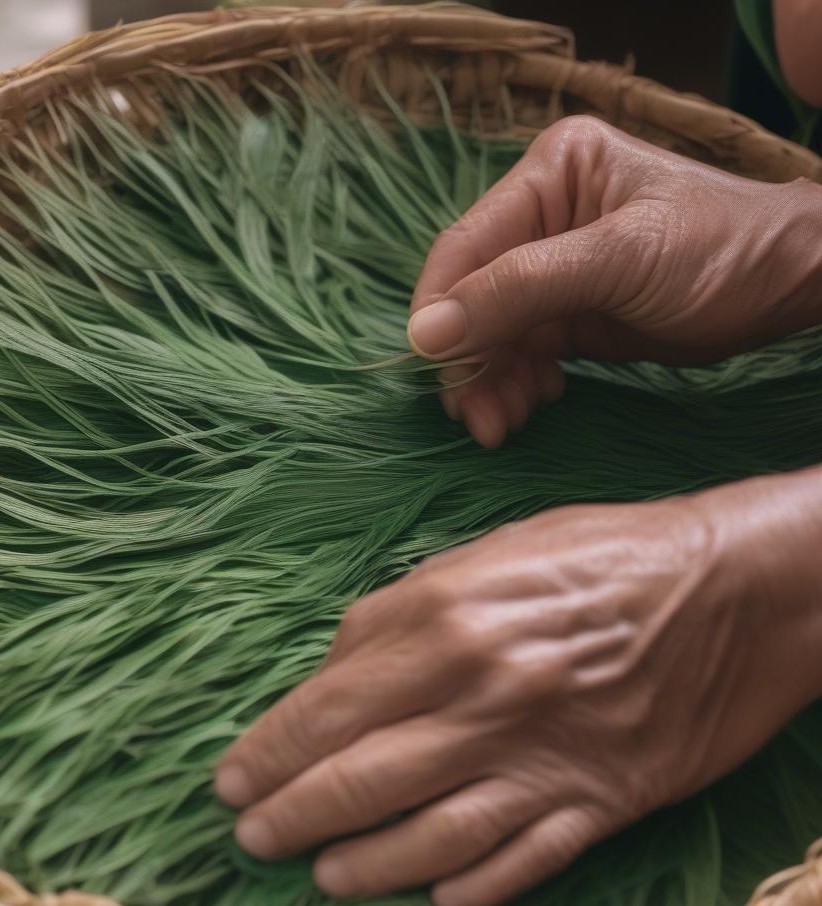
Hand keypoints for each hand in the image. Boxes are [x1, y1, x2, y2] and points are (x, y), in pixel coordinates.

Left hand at [215, 470, 821, 905]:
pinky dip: (469, 887)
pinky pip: (521, 861)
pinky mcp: (601, 799)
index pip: (328, 704)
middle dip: (291, 814)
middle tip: (252, 834)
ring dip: (364, 865)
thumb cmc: (600, 554)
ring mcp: (544, 755)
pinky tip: (432, 897)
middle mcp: (485, 695)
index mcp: (449, 618)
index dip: (270, 749)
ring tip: (322, 874)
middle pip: (361, 777)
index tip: (233, 777)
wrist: (733, 586)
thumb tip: (335, 671)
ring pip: (429, 834)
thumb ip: (401, 612)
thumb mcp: (486, 552)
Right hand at [407, 115, 821, 447]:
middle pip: (473, 297)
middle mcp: (541, 217)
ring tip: (505, 424)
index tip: (432, 368)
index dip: (440, 309)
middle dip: (472, 360)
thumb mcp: (617, 260)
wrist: (790, 285)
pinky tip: (537, 401)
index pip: (466, 246)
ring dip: (491, 382)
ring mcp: (551, 269)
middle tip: (480, 419)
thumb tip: (426, 333)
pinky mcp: (567, 313)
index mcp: (550, 175)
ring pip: (492, 334)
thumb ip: (519, 290)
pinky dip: (517, 383)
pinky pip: (520, 352)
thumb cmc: (718, 249)